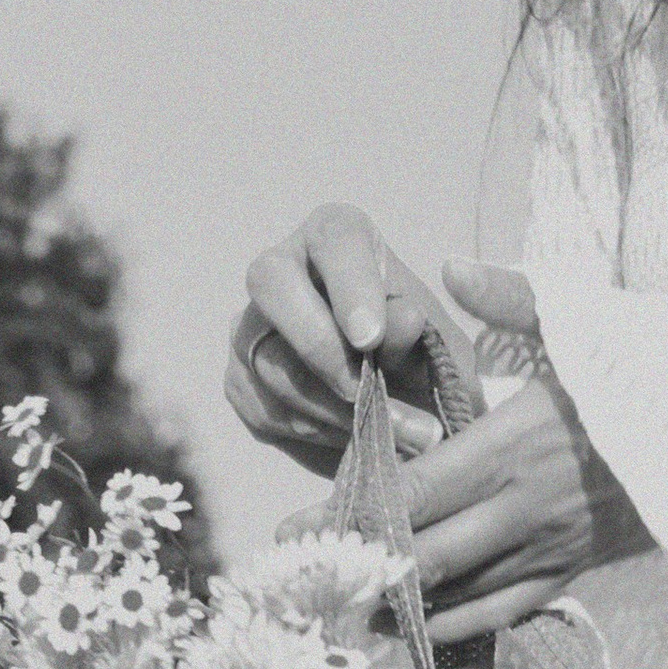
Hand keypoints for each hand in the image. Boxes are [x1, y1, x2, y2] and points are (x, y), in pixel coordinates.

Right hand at [227, 203, 477, 466]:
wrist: (390, 389)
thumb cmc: (411, 345)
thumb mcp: (429, 337)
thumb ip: (420, 330)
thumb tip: (405, 322)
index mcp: (335, 235)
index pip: (335, 239)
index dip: (351, 286)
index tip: (372, 337)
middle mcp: (282, 267)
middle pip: (272, 283)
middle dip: (318, 344)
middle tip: (360, 389)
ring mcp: (250, 325)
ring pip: (270, 360)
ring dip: (326, 404)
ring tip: (380, 429)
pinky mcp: (238, 377)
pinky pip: (263, 406)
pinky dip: (310, 427)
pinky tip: (349, 433)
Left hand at [331, 260, 655, 638]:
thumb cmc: (639, 375)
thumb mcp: (582, 324)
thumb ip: (512, 298)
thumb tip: (451, 266)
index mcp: (515, 444)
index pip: (415, 490)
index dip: (353, 513)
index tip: (300, 524)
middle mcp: (523, 507)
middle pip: (421, 552)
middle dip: (359, 565)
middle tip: (305, 573)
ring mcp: (545, 548)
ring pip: (452, 594)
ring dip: (392, 601)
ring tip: (338, 602)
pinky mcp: (565, 575)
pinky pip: (494, 615)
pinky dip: (445, 626)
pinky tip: (403, 624)